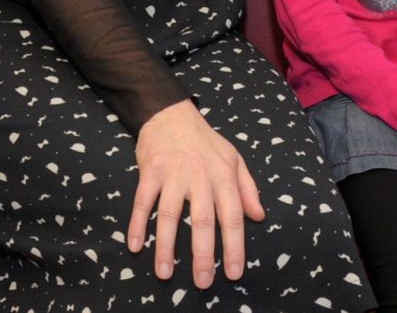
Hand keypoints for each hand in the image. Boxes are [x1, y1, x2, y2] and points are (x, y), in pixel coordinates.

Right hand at [129, 99, 264, 288]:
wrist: (171, 114)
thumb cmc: (206, 143)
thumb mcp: (234, 160)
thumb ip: (248, 189)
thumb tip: (259, 217)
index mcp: (223, 175)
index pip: (232, 215)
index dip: (235, 246)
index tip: (234, 273)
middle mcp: (199, 176)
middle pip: (202, 220)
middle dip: (203, 254)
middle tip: (203, 282)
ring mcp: (172, 173)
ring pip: (169, 214)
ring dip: (165, 246)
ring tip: (165, 273)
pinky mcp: (149, 171)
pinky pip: (142, 201)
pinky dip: (137, 224)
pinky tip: (136, 246)